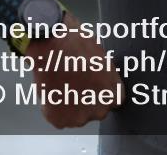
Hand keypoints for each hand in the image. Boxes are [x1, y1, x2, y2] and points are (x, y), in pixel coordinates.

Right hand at [27, 12, 123, 128]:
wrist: (54, 47)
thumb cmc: (77, 46)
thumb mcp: (101, 58)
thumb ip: (104, 76)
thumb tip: (98, 78)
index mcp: (115, 94)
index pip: (111, 101)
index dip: (99, 92)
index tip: (91, 86)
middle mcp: (101, 109)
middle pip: (94, 110)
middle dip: (85, 101)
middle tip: (74, 84)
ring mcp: (81, 117)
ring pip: (75, 116)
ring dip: (69, 106)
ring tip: (62, 85)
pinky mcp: (61, 120)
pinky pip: (58, 119)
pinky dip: (52, 109)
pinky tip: (52, 91)